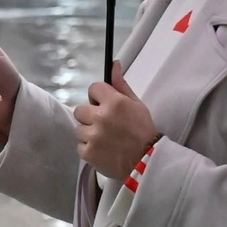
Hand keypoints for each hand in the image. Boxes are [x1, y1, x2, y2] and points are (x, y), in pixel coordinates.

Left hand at [74, 64, 160, 180]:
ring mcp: (92, 136)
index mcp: (114, 102)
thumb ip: (121, 84)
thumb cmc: (143, 131)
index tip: (105, 105)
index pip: (93, 89)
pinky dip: (88, 148)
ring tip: (104, 139)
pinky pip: (80, 145)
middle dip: (90, 116)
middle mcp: (100, 117)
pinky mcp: (88, 153)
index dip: (98, 97)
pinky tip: (102, 150)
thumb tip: (113, 63)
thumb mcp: (136, 104)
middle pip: (80, 109)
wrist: (147, 163)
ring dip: (88, 133)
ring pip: (79, 128)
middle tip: (104, 125)